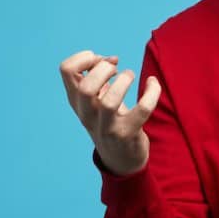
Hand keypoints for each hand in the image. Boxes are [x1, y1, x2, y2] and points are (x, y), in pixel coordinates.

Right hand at [59, 50, 161, 174]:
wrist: (121, 159)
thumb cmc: (109, 122)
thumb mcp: (96, 99)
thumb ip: (97, 78)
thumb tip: (110, 59)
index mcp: (77, 101)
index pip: (65, 70)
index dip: (85, 58)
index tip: (101, 60)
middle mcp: (87, 114)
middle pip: (85, 87)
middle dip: (103, 70)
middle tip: (116, 69)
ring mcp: (107, 127)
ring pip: (109, 102)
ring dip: (124, 82)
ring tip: (130, 76)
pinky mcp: (128, 134)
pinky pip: (142, 110)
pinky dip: (152, 92)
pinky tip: (153, 83)